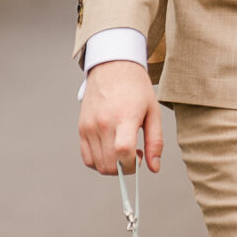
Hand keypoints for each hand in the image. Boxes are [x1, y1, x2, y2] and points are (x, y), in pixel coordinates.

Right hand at [79, 61, 162, 175]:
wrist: (113, 67)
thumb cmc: (136, 89)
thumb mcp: (153, 112)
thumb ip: (155, 142)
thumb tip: (154, 167)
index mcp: (124, 118)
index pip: (123, 151)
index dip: (132, 164)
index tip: (139, 159)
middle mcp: (103, 123)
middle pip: (109, 164)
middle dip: (125, 169)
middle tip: (133, 155)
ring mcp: (90, 126)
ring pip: (97, 164)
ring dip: (112, 166)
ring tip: (122, 151)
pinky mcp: (82, 128)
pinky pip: (86, 157)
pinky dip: (98, 162)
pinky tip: (109, 151)